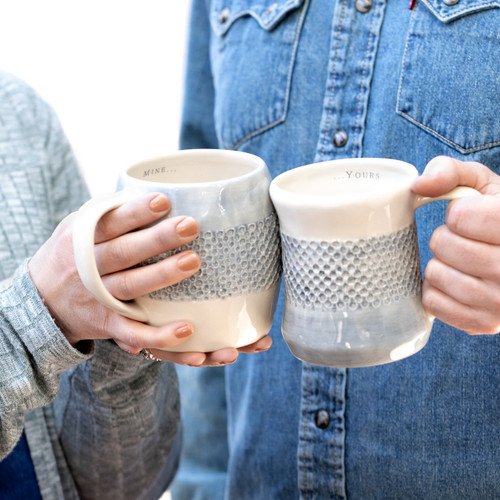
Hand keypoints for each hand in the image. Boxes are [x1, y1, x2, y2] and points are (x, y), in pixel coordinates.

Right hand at [29, 193, 270, 365]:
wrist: (42, 301)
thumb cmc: (71, 256)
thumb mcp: (78, 229)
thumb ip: (109, 215)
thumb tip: (153, 193)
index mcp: (80, 239)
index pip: (109, 222)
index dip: (136, 212)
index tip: (164, 200)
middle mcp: (86, 268)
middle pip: (124, 252)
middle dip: (157, 239)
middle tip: (189, 226)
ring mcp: (97, 298)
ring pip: (131, 287)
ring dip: (162, 275)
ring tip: (193, 262)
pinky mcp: (107, 325)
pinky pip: (133, 333)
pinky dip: (158, 334)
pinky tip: (187, 328)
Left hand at [412, 156, 499, 334]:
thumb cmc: (497, 219)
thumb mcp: (484, 186)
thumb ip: (451, 172)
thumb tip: (418, 185)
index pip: (460, 217)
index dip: (459, 214)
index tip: (473, 218)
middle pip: (444, 245)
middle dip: (447, 237)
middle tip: (466, 241)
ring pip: (437, 274)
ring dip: (440, 264)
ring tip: (463, 262)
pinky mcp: (486, 323)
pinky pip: (434, 303)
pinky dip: (436, 290)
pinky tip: (457, 282)